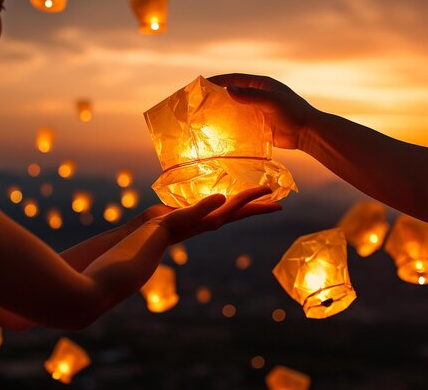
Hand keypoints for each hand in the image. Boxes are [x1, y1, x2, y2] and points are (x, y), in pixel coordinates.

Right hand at [150, 186, 281, 243]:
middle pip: (241, 211)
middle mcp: (213, 219)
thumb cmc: (167, 226)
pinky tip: (221, 196)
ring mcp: (204, 218)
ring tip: (254, 198)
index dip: (254, 197)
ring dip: (244, 204)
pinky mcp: (194, 215)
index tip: (270, 189)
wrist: (151, 239)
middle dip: (259, 206)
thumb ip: (203, 206)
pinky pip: (216, 206)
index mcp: (214, 218)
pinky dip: (224, 201)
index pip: (240, 205)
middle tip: (277, 202)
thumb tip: (222, 197)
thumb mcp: (186, 214)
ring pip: (230, 210)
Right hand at [208, 73, 319, 149]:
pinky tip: (220, 133)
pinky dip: (230, 127)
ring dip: (222, 113)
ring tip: (205, 118)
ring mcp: (257, 112)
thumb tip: (227, 89)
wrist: (307, 133)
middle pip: (233, 94)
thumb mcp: (271, 101)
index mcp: (261, 85)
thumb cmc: (292, 112)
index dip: (218, 80)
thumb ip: (250, 95)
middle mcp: (257, 96)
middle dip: (217, 97)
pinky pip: (241, 125)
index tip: (202, 84)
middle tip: (200, 102)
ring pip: (235, 110)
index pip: (235, 79)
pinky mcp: (258, 127)